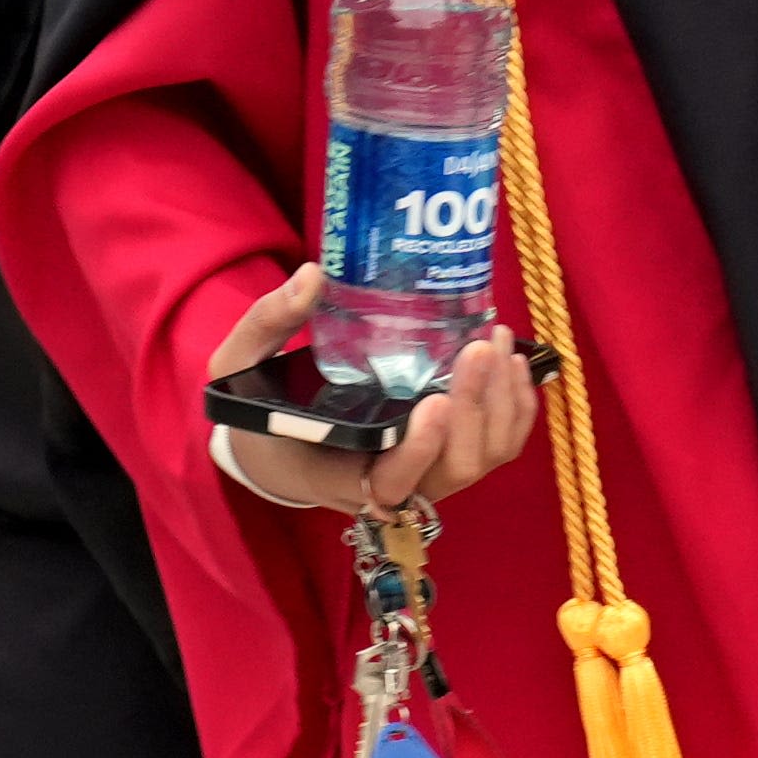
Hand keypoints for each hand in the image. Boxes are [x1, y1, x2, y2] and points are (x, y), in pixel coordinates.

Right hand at [205, 264, 535, 514]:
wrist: (275, 446)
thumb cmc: (256, 409)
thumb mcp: (240, 366)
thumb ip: (269, 322)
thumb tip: (313, 274)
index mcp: (336, 472)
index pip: (391, 482)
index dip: (420, 451)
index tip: (436, 401)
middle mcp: (389, 483)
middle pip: (455, 469)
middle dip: (476, 409)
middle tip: (480, 345)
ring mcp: (424, 473)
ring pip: (485, 458)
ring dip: (502, 403)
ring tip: (497, 340)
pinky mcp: (446, 457)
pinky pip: (497, 448)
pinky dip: (516, 411)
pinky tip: (514, 363)